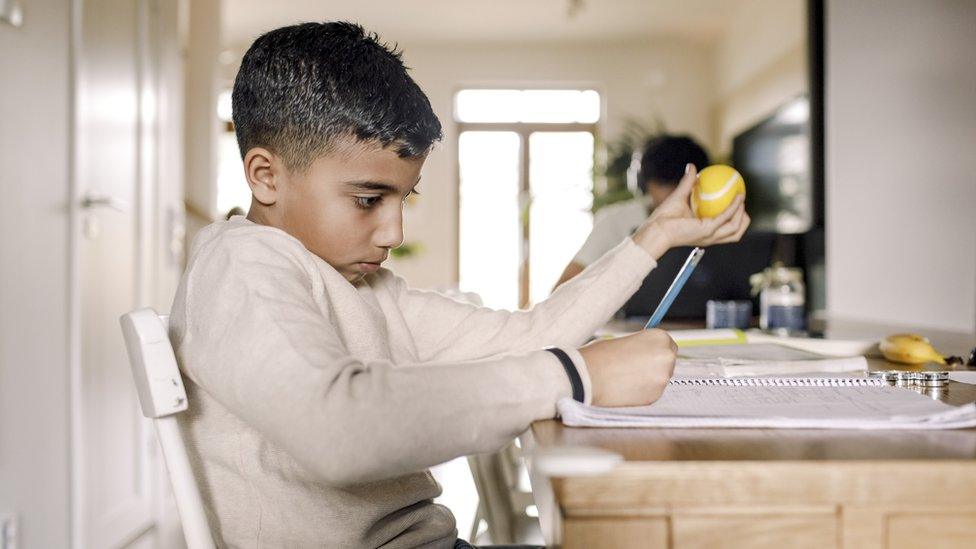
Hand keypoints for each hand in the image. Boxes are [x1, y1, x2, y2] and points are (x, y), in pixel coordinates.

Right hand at [578, 329, 676, 406]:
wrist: (589, 376)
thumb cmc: (600, 355)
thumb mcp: (623, 340)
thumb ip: (640, 346)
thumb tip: (646, 353)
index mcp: (660, 337)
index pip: (669, 343)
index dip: (657, 349)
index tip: (649, 353)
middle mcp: (667, 357)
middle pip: (668, 361)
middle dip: (655, 363)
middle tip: (637, 366)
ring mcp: (663, 378)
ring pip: (660, 378)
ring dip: (648, 378)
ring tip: (625, 376)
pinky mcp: (655, 396)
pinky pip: (652, 392)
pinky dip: (642, 390)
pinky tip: (625, 387)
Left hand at [631, 164, 749, 259]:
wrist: (656, 228)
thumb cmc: (664, 217)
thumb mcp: (679, 197)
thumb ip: (687, 183)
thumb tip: (691, 166)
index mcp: (704, 232)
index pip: (724, 229)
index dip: (734, 219)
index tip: (737, 205)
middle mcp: (709, 237)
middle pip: (735, 234)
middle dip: (743, 221)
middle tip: (742, 204)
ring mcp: (710, 236)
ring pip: (736, 228)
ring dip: (742, 215)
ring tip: (742, 199)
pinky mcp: (707, 230)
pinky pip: (726, 217)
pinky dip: (734, 207)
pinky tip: (738, 197)